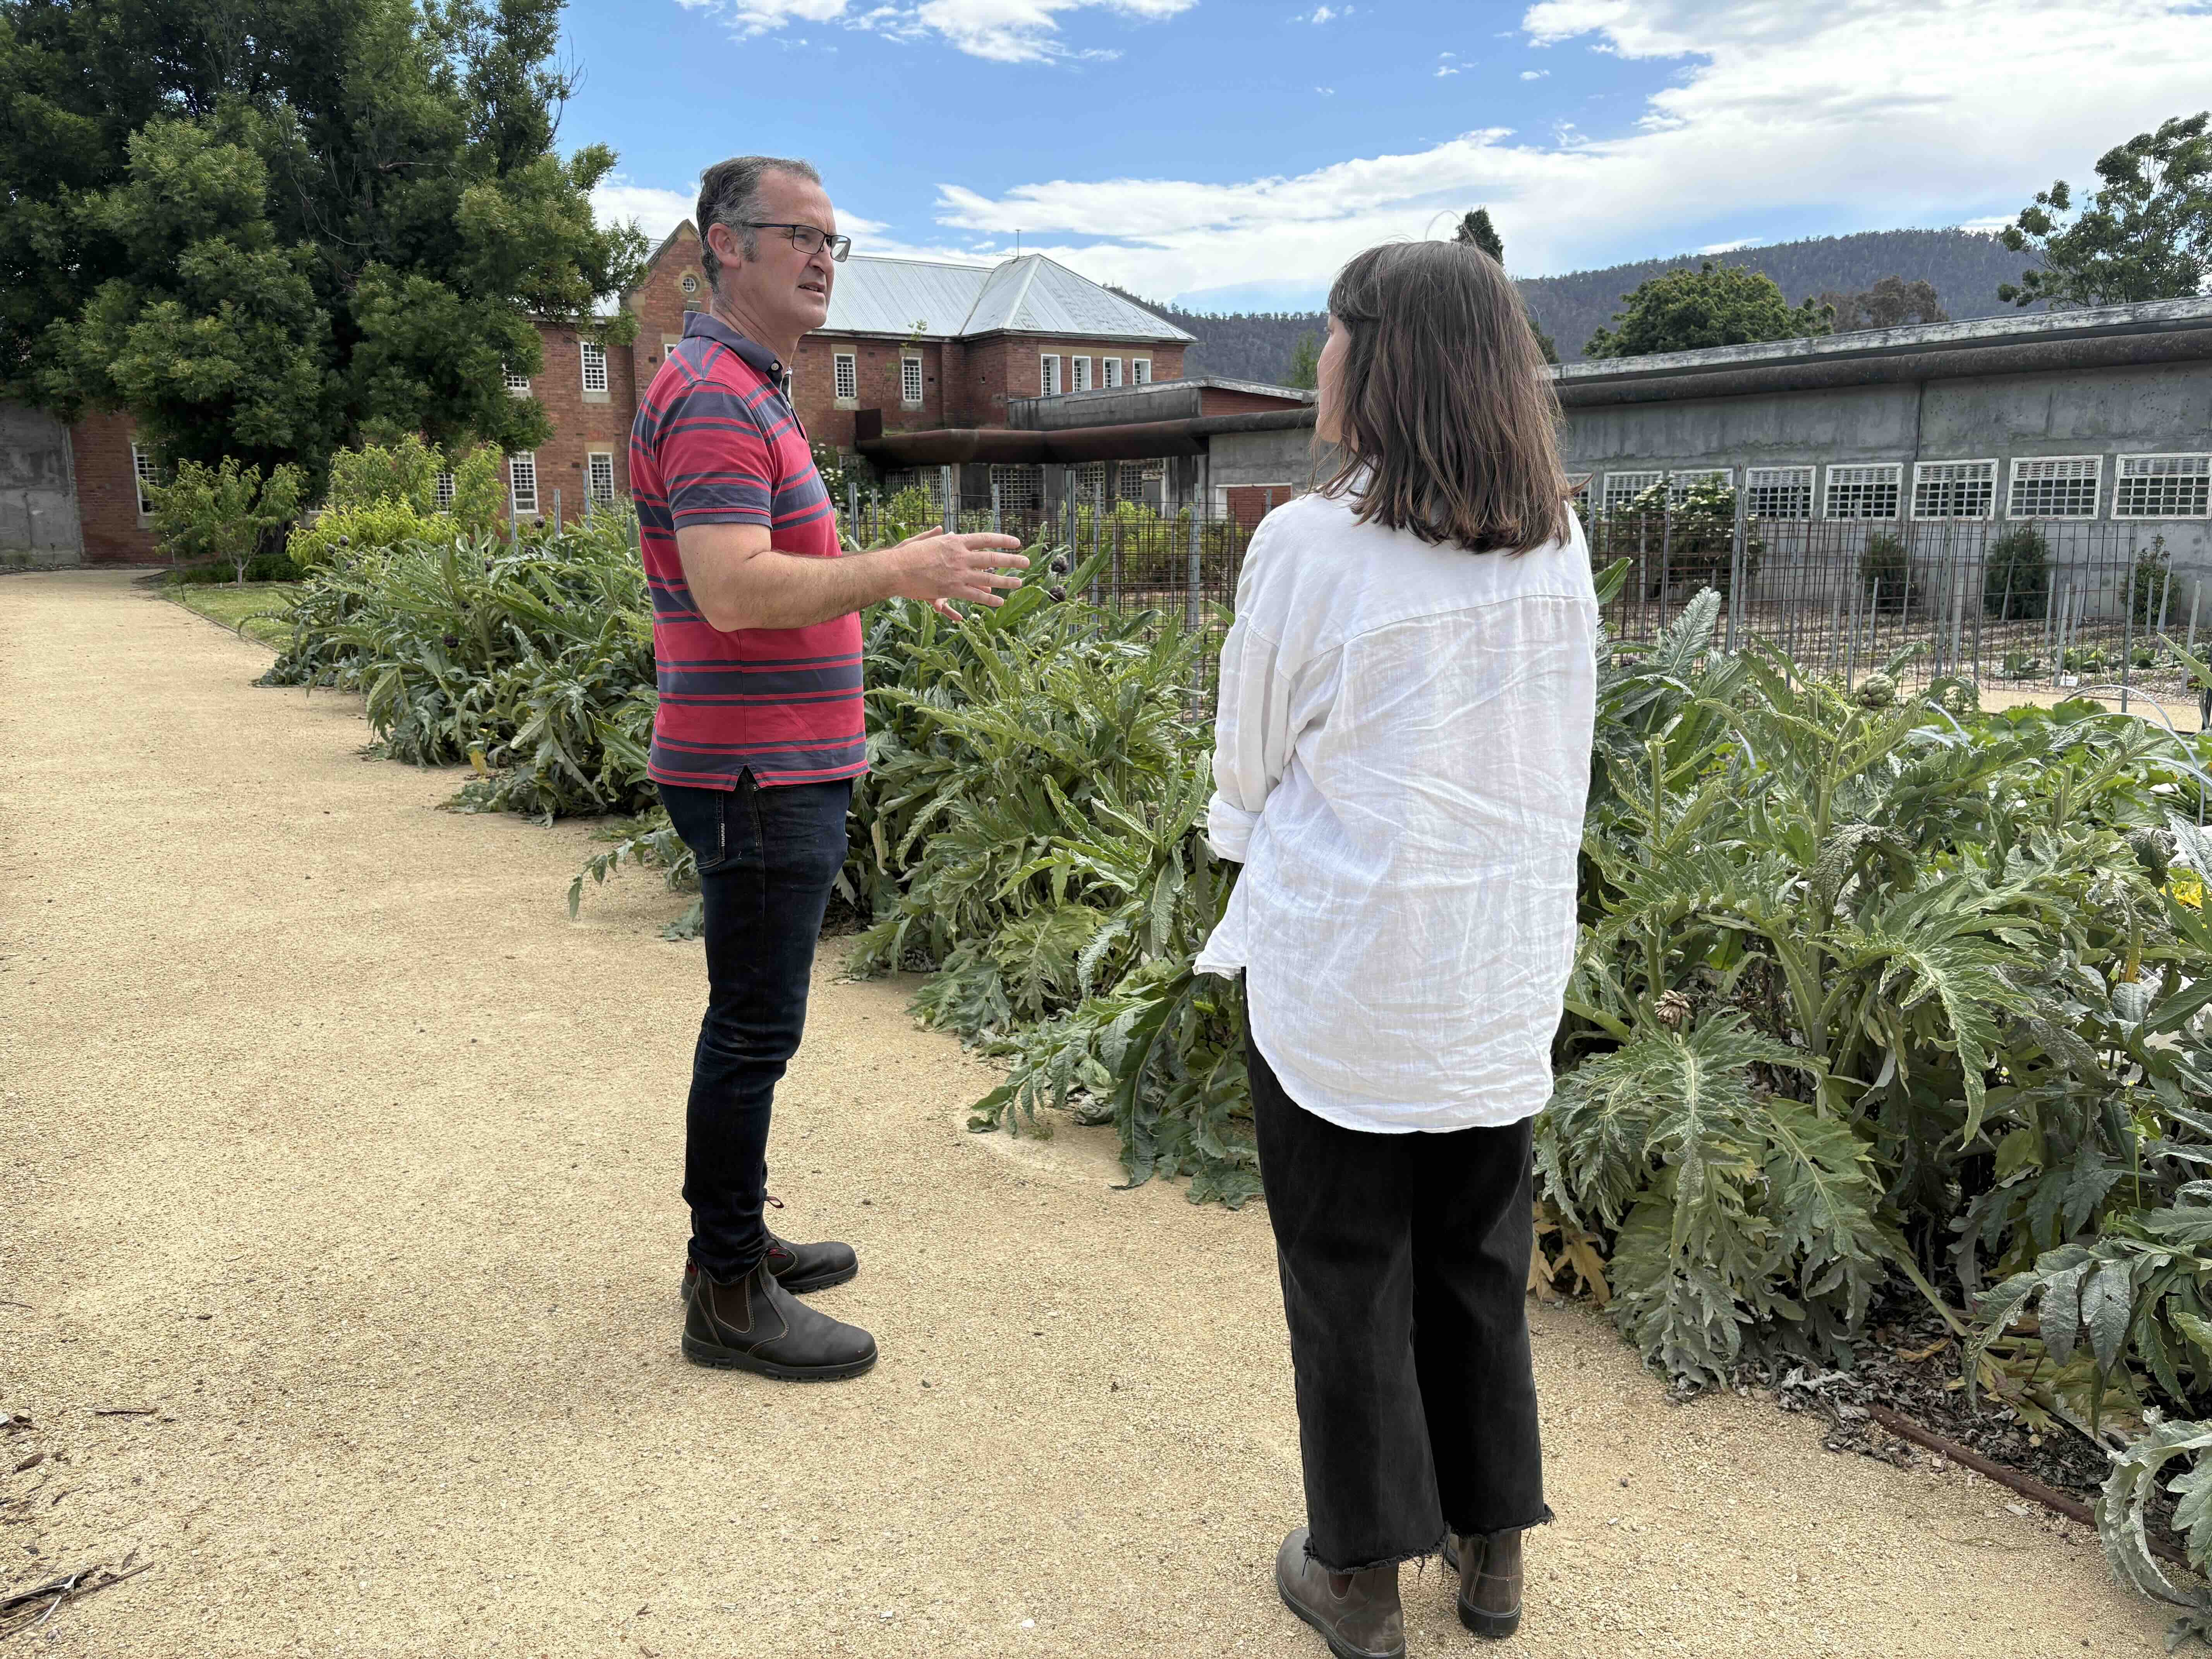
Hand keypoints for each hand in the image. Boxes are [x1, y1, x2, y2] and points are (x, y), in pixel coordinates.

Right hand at [886, 526, 1029, 619]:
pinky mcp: (952, 589)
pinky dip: (988, 599)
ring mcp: (958, 573)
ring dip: (1006, 581)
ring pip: (988, 578)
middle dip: (1012, 560)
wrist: (896, 569)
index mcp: (955, 542)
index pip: (985, 538)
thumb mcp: (922, 540)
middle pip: (992, 558)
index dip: (1003, 540)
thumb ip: (935, 535)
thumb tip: (943, 529)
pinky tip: (999, 601)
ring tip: (1019, 582)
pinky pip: (975, 595)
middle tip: (1026, 562)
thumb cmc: (906, 554)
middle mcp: (960, 556)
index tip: (1016, 542)